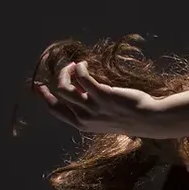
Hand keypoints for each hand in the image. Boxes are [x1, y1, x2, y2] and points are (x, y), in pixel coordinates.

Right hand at [35, 60, 164, 136]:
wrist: (149, 120)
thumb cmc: (129, 117)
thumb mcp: (104, 117)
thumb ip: (89, 107)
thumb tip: (78, 88)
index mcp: (82, 125)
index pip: (55, 111)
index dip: (45, 97)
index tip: (40, 87)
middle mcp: (84, 118)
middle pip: (58, 95)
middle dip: (57, 79)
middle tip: (65, 68)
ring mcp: (92, 107)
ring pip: (65, 86)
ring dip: (68, 71)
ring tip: (76, 65)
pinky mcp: (102, 95)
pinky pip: (82, 76)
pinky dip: (80, 67)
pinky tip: (84, 64)